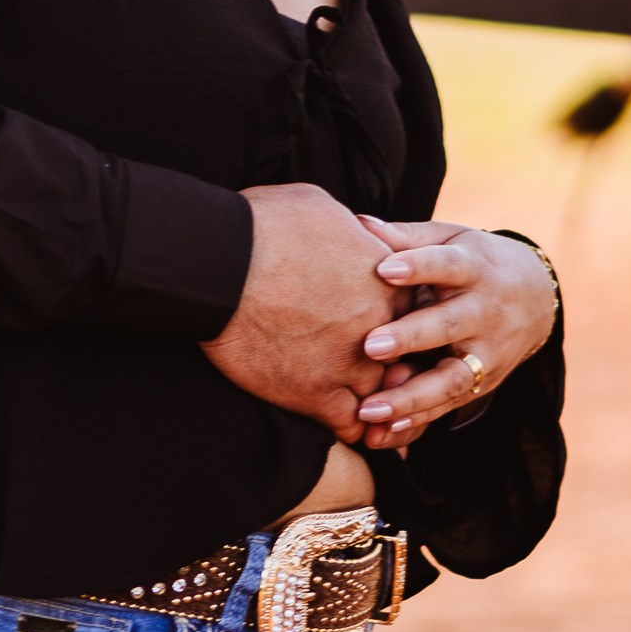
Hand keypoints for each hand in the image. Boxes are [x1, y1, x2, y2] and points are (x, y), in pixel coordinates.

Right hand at [201, 184, 392, 440]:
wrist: (221, 263)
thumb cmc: (262, 225)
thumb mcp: (320, 206)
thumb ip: (350, 229)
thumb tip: (348, 229)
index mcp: (387, 281)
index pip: (409, 311)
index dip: (388, 318)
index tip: (368, 321)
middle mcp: (380, 325)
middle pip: (401, 356)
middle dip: (385, 360)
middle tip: (362, 362)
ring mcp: (351, 364)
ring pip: (381, 396)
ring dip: (371, 399)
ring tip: (352, 396)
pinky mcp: (316, 395)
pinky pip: (351, 425)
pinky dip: (350, 425)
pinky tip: (335, 416)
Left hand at [351, 218, 558, 449]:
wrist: (536, 297)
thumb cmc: (473, 260)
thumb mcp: (449, 239)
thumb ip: (406, 237)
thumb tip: (358, 221)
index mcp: (474, 267)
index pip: (447, 265)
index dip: (418, 266)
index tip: (383, 269)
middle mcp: (485, 312)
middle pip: (450, 326)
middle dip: (412, 337)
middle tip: (371, 346)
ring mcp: (488, 352)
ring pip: (451, 379)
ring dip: (410, 397)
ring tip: (369, 409)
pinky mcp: (483, 383)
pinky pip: (448, 406)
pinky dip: (416, 421)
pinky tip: (383, 434)